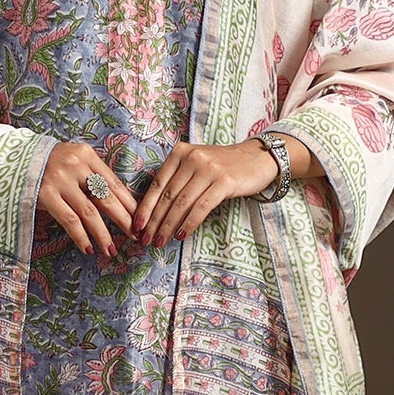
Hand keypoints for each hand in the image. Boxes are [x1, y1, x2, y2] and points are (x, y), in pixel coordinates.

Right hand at [36, 140, 136, 255]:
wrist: (12, 160)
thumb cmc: (48, 164)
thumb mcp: (72, 161)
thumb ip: (92, 176)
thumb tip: (120, 204)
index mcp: (86, 155)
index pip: (114, 183)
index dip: (129, 204)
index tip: (140, 220)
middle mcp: (75, 165)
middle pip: (106, 197)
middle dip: (123, 220)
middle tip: (134, 236)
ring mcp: (60, 180)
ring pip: (90, 212)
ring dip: (102, 234)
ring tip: (110, 249)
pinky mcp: (45, 195)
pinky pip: (69, 220)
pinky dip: (80, 235)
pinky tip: (87, 247)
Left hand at [135, 138, 293, 244]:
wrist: (256, 159)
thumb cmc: (222, 166)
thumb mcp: (195, 164)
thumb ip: (176, 179)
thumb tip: (153, 211)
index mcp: (180, 152)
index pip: (157, 184)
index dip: (145, 207)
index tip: (136, 226)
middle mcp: (192, 158)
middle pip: (168, 196)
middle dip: (154, 221)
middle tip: (146, 240)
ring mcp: (209, 169)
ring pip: (182, 203)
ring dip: (168, 226)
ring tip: (161, 242)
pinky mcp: (224, 182)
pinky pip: (201, 207)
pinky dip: (189, 224)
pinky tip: (181, 235)